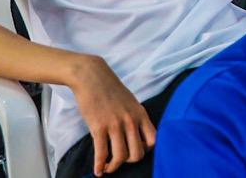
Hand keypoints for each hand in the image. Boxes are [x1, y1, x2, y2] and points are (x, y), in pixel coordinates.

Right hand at [68, 55, 152, 175]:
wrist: (92, 77)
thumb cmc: (110, 89)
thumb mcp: (130, 102)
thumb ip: (135, 117)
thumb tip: (137, 135)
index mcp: (140, 114)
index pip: (153, 140)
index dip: (146, 150)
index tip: (136, 150)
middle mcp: (130, 121)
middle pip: (137, 153)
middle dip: (129, 161)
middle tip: (120, 159)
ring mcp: (115, 125)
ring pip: (120, 157)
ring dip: (113, 167)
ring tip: (108, 167)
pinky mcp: (98, 127)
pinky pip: (101, 153)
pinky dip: (99, 166)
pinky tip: (97, 171)